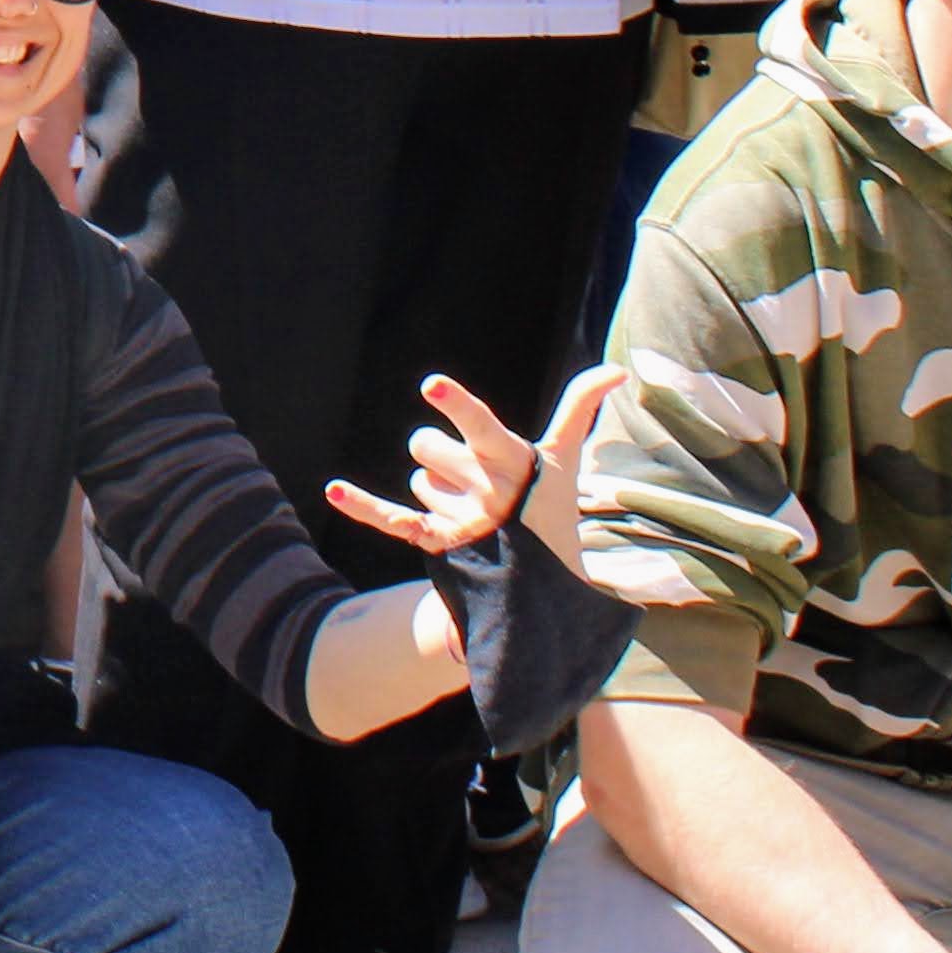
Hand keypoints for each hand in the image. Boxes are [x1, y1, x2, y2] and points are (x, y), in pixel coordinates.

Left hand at [327, 364, 618, 563]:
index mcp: (516, 464)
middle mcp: (489, 493)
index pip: (484, 428)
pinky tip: (333, 490)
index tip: (431, 385)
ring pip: (417, 479)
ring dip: (437, 489)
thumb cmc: (548, 504)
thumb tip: (618, 371)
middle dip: (441, 456)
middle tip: (477, 479)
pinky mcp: (440, 545)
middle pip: (426, 447)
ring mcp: (464, 523)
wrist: (544, 581)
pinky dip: (362, 505)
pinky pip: (393, 520)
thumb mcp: (564, 458)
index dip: (459, 406)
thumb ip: (580, 407)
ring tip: (475, 513)